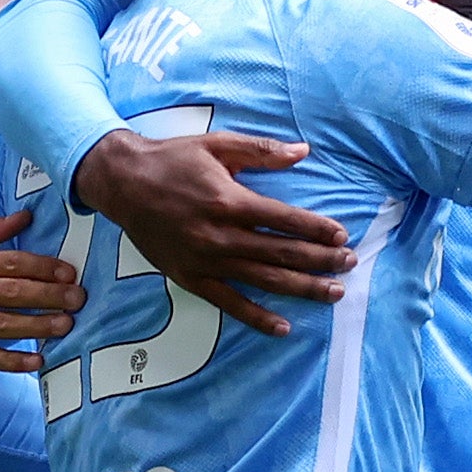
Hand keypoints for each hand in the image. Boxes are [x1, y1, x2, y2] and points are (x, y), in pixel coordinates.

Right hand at [0, 210, 82, 375]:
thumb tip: (26, 215)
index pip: (9, 263)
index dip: (42, 267)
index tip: (69, 272)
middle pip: (10, 292)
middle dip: (49, 295)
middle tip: (79, 298)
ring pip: (1, 324)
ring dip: (37, 326)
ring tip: (67, 326)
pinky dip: (11, 361)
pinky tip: (36, 362)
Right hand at [74, 130, 348, 339]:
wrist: (122, 184)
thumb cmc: (172, 160)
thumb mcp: (217, 145)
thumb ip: (261, 150)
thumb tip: (304, 151)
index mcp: (230, 201)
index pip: (285, 220)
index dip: (317, 229)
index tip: (342, 236)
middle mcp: (220, 236)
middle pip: (281, 253)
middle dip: (320, 260)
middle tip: (350, 265)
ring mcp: (206, 261)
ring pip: (263, 280)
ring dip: (301, 288)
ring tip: (333, 293)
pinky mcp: (191, 278)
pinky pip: (229, 303)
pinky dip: (257, 317)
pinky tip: (283, 327)